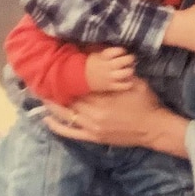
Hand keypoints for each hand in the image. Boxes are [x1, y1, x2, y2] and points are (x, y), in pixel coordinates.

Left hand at [44, 79, 164, 146]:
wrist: (155, 128)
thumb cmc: (146, 102)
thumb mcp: (135, 82)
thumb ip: (118, 73)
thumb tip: (105, 58)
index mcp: (104, 97)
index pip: (79, 85)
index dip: (66, 77)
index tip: (55, 68)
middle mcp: (94, 113)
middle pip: (69, 99)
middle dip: (55, 89)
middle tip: (41, 80)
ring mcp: (93, 127)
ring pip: (66, 114)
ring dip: (52, 105)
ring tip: (39, 95)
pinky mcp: (94, 137)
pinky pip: (72, 133)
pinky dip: (58, 126)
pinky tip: (46, 119)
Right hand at [85, 47, 135, 91]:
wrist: (81, 77)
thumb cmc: (91, 63)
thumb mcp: (97, 53)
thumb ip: (108, 50)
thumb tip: (119, 43)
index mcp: (104, 57)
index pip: (117, 50)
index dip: (122, 50)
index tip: (123, 51)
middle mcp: (108, 66)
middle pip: (124, 61)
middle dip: (130, 58)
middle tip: (131, 58)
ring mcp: (110, 77)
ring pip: (126, 73)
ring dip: (130, 70)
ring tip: (130, 68)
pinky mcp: (110, 86)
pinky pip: (124, 86)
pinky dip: (128, 83)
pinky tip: (129, 79)